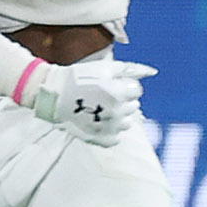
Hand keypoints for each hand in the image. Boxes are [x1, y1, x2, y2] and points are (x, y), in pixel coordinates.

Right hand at [20, 58, 154, 146]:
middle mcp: (117, 113)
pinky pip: (116, 137)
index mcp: (119, 94)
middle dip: (123, 99)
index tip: (111, 84)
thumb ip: (131, 69)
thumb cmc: (79, 77)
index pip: (136, 91)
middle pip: (133, 106)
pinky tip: (99, 120)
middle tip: (105, 95)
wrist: (54, 94)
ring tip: (101, 108)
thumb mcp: (105, 67)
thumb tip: (152, 72)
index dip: (125, 86)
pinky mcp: (101, 139)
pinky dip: (111, 129)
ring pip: (127, 123)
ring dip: (118, 115)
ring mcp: (109, 128)